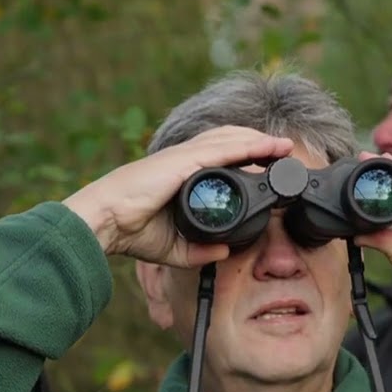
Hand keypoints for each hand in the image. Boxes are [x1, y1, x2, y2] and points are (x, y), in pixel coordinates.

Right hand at [64, 125, 294, 266]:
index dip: (246, 155)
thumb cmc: (130, 230)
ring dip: (259, 140)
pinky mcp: (183, 161)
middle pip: (229, 142)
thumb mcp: (174, 247)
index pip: (219, 157)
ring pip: (230, 139)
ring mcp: (184, 157)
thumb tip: (224, 251)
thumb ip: (199, 250)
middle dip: (259, 143)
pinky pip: (222, 149)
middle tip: (285, 151)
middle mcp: (184, 160)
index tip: (269, 165)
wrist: (106, 221)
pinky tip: (265, 146)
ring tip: (284, 145)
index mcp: (181, 174)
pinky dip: (247, 145)